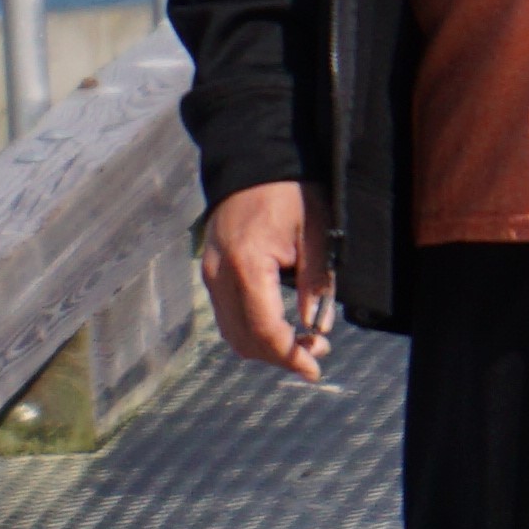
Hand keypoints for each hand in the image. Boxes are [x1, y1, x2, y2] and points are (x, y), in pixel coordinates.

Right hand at [201, 182, 332, 382]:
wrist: (252, 160)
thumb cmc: (289, 192)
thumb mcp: (316, 233)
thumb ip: (318, 283)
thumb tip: (318, 328)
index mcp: (247, 265)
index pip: (264, 331)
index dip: (289, 357)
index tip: (314, 368)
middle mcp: (219, 275)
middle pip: (244, 340)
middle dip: (279, 356)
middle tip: (315, 351)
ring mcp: (210, 274)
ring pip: (231, 333)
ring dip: (265, 347)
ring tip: (300, 340)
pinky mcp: (210, 271)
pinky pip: (227, 315)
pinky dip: (252, 330)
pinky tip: (279, 324)